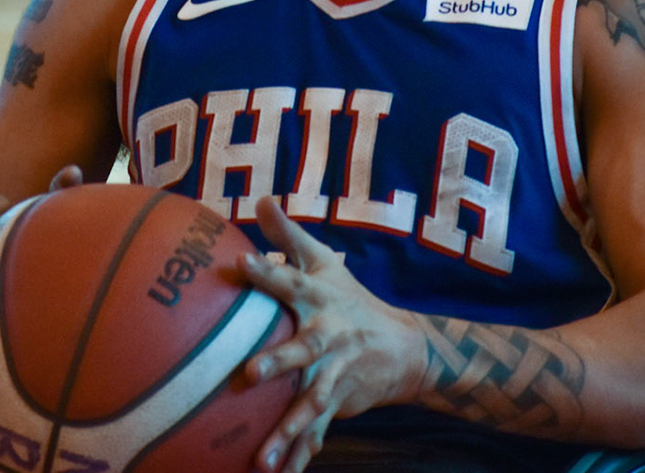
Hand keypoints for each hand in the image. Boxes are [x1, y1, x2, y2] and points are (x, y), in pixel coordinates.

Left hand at [238, 198, 426, 472]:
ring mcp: (336, 374)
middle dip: (280, 362)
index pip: (291, 280)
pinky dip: (299, 455)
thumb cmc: (350, 298)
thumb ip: (288, 235)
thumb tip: (259, 197)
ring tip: (262, 455)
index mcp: (320, 300)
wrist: (404, 348)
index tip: (241, 262)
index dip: (268, 270)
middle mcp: (330, 337)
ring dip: (289, 429)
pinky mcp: (338, 403)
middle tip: (250, 375)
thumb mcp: (325, 263)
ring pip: (311, 403)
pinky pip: (316, 432)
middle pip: (304, 348)